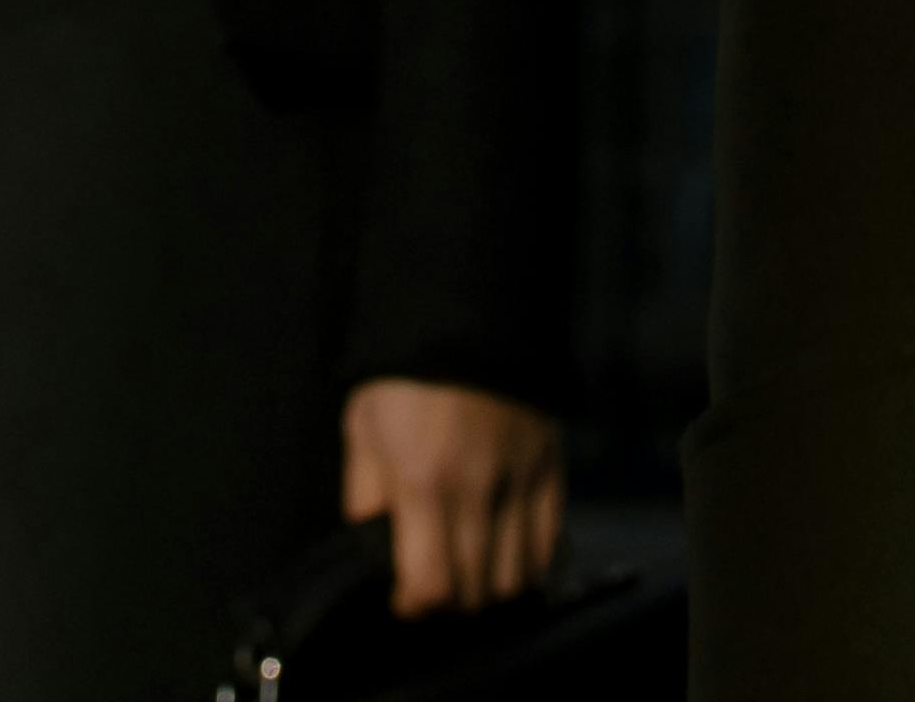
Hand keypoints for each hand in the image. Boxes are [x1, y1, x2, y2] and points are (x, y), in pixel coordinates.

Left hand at [340, 379, 565, 618]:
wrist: (467, 309)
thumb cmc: (404, 373)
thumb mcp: (363, 426)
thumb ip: (365, 494)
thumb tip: (371, 543)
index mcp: (424, 481)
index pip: (432, 586)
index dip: (414, 605)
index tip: (403, 595)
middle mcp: (478, 488)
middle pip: (475, 591)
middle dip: (449, 603)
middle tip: (435, 583)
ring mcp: (520, 478)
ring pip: (515, 578)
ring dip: (489, 589)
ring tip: (470, 573)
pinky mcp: (550, 465)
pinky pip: (549, 543)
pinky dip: (529, 564)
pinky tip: (507, 555)